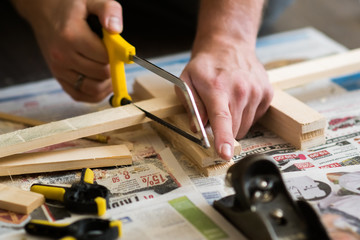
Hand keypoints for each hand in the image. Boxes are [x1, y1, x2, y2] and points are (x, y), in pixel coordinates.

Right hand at [12, 0, 122, 101]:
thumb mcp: (92, 1)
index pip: (105, 58)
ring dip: (107, 83)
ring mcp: (59, 70)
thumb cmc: (71, 7)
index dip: (116, 54)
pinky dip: (95, 94)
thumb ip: (108, 10)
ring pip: (94, 89)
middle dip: (113, 67)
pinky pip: (81, 96)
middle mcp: (62, 56)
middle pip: (102, 74)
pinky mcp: (59, 79)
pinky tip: (101, 82)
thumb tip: (116, 29)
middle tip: (113, 57)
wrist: (44, 11)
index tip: (117, 48)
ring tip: (109, 69)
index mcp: (72, 37)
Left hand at [177, 42, 272, 159]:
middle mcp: (241, 91)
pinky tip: (239, 99)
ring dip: (235, 123)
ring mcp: (256, 92)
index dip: (223, 139)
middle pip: (235, 129)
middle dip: (223, 131)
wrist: (229, 45)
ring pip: (245, 127)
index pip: (222, 119)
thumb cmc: (206, 65)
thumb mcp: (187, 81)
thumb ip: (191, 105)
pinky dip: (246, 115)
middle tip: (215, 113)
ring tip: (227, 102)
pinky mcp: (267, 93)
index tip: (226, 154)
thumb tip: (197, 128)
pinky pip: (255, 118)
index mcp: (218, 89)